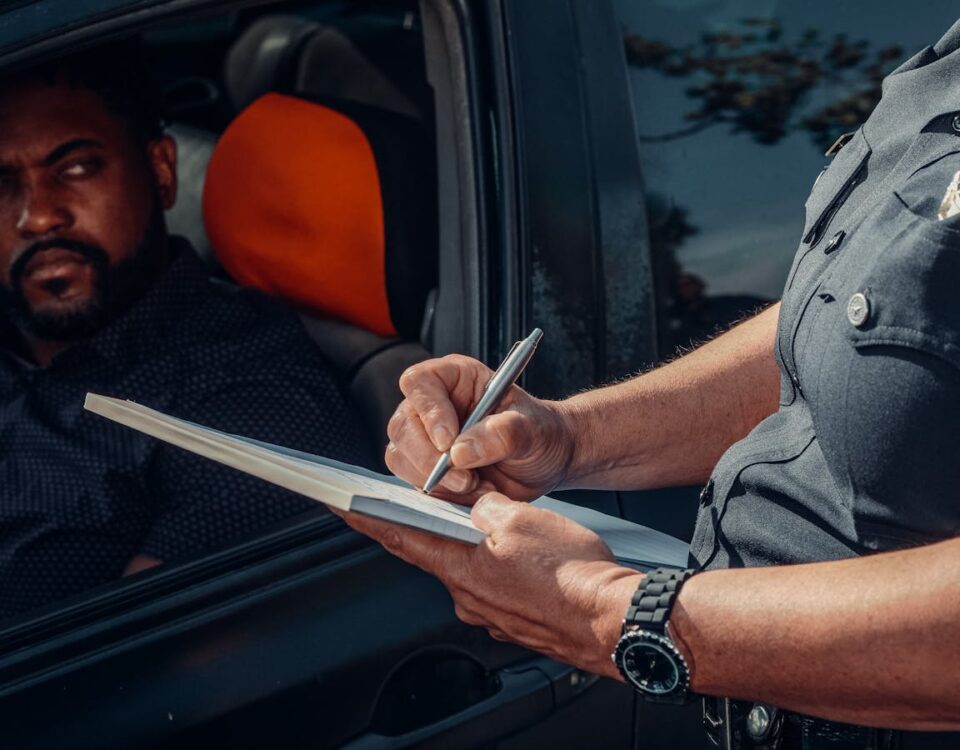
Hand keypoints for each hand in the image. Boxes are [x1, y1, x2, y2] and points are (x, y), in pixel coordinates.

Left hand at [337, 492, 641, 678]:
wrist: (614, 621)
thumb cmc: (574, 575)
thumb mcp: (521, 519)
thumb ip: (486, 509)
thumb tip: (476, 507)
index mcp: (461, 567)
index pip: (399, 537)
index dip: (367, 519)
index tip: (340, 506)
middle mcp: (469, 595)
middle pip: (433, 552)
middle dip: (425, 527)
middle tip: (417, 504)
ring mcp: (492, 612)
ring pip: (469, 568)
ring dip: (469, 545)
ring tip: (492, 523)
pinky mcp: (516, 619)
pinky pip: (495, 585)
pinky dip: (496, 566)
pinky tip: (521, 554)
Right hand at [386, 355, 576, 501]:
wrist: (547, 461)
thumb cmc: (541, 432)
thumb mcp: (533, 427)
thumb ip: (503, 433)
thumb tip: (461, 450)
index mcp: (454, 377)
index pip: (419, 383)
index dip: (429, 412)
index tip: (449, 441)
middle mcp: (433, 405)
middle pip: (403, 426)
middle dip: (430, 459)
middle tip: (467, 478)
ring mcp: (425, 438)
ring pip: (401, 457)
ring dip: (437, 481)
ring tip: (478, 485)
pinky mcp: (426, 468)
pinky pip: (415, 484)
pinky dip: (443, 495)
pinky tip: (475, 493)